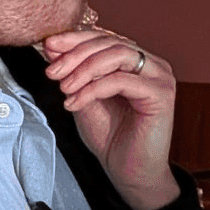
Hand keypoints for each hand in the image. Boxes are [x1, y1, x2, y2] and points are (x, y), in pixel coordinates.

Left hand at [42, 27, 178, 209]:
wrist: (129, 171)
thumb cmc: (112, 137)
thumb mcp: (84, 97)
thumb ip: (73, 73)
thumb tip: (52, 47)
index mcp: (135, 62)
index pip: (104, 38)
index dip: (74, 39)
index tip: (48, 46)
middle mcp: (152, 65)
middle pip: (110, 42)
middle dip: (75, 54)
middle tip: (52, 71)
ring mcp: (160, 78)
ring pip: (117, 54)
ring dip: (83, 69)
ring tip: (64, 87)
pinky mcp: (161, 95)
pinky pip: (121, 80)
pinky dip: (93, 89)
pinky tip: (75, 103)